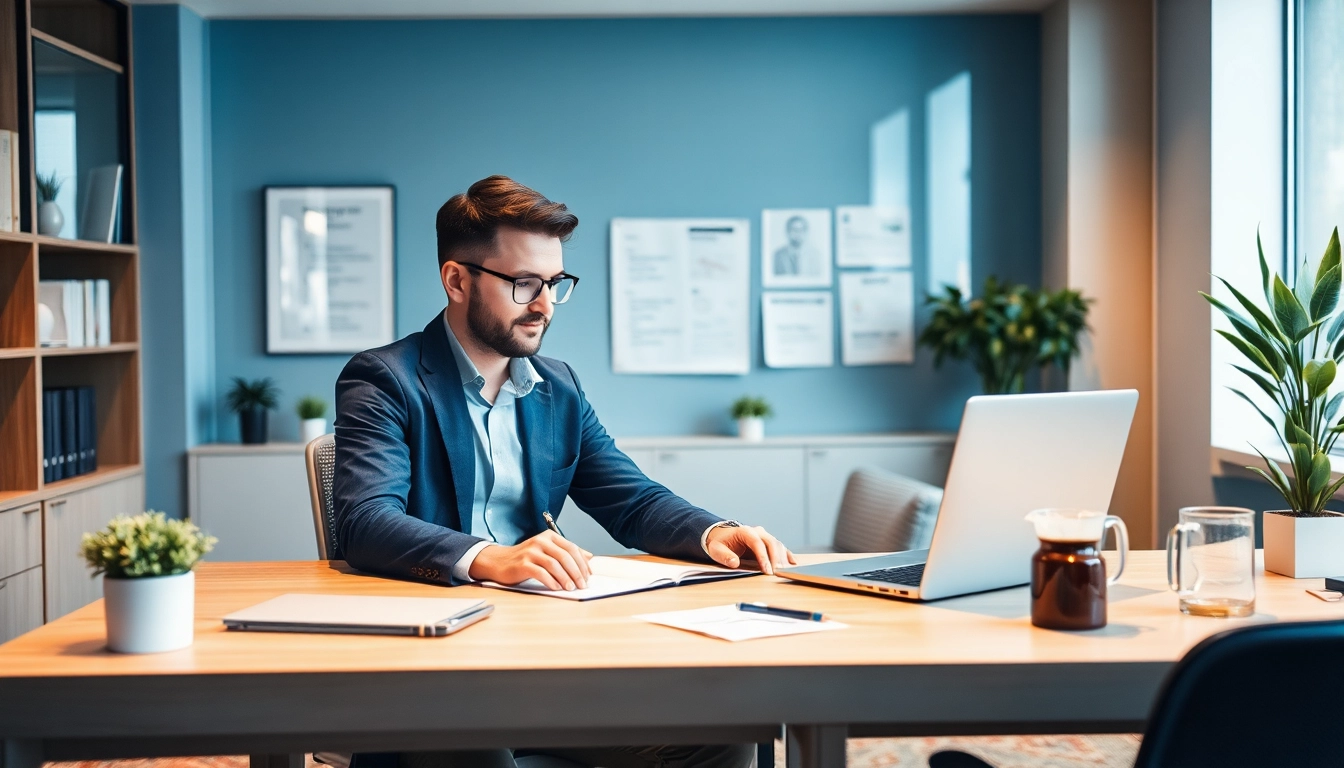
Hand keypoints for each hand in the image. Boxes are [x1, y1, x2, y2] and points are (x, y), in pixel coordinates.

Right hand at [469, 531, 593, 590]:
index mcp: (549, 536)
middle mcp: (541, 541)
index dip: (583, 563)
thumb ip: (567, 553)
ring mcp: (531, 552)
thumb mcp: (548, 551)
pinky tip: (557, 588)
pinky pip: (541, 573)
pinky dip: (551, 581)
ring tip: (571, 588)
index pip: (572, 548)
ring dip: (566, 578)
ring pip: (554, 564)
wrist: (500, 561)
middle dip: (577, 572)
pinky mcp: (523, 564)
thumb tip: (589, 557)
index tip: (589, 576)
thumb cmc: (526, 558)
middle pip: (565, 556)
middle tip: (583, 585)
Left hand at [705, 524, 795, 574]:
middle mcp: (757, 531)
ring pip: (777, 544)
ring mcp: (764, 536)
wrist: (722, 536)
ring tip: (783, 571)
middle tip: (775, 573)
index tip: (767, 570)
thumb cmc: (719, 543)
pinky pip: (780, 547)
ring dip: (782, 557)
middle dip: (775, 558)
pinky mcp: (768, 542)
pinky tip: (792, 562)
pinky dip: (787, 554)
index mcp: (745, 531)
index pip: (757, 543)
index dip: (763, 557)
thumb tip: (734, 562)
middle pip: (771, 542)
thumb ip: (724, 556)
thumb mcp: (716, 549)